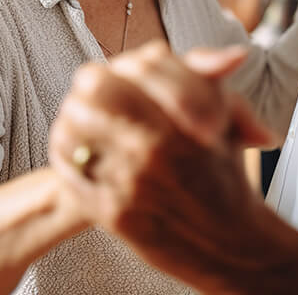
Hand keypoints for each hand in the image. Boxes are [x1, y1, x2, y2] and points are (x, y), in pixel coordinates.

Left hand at [49, 41, 279, 292]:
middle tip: (110, 91)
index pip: (142, 64)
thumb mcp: (228, 117)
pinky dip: (68, 152)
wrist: (229, 242)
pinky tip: (86, 150)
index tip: (147, 79)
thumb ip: (212, 77)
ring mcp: (128, 182)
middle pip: (95, 85)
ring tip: (95, 120)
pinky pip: (65, 166)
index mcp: (186, 120)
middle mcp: (155, 149)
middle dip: (102, 82)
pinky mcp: (109, 212)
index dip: (142, 65)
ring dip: (80, 115)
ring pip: (72, 122)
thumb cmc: (221, 171)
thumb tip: (232, 55)